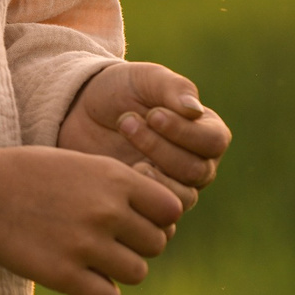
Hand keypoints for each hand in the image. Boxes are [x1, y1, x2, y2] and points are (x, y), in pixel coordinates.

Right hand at [0, 133, 183, 294]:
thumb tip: (160, 218)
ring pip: (137, 272)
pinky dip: (99, 291)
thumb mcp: (78, 163)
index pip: (171, 210)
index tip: (131, 219)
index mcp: (114, 178)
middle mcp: (106, 211)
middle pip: (156, 244)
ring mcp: (86, 244)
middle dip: (135, 244)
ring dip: (119, 269)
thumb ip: (119, 186)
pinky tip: (78, 277)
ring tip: (89, 258)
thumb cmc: (24, 174)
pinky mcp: (63, 275)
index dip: (156, 218)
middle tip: (104, 240)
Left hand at [58, 62, 231, 212]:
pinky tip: (118, 173)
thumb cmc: (120, 90)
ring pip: (182, 197)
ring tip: (120, 147)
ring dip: (150, 173)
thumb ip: (173, 88)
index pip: (214, 142)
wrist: (80, 111)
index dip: (185, 131)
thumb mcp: (145, 79)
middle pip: (196, 170)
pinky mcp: (150, 202)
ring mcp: (175, 186)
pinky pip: (159, 215)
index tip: (152, 114)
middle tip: (126, 122)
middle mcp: (198, 162)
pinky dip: (140, 196)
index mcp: (206, 131)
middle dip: (159, 147)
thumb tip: (194, 111)